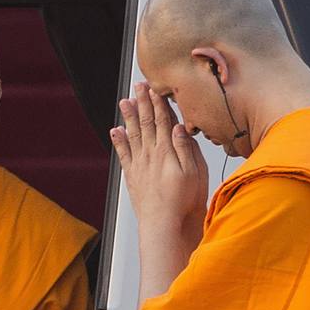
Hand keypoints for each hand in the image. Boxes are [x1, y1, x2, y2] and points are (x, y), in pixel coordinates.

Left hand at [111, 83, 208, 233]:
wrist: (164, 224)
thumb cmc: (183, 201)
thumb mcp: (194, 172)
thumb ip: (185, 147)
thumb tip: (178, 126)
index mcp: (167, 151)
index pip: (162, 120)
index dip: (158, 103)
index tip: (155, 87)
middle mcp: (150, 155)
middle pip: (146, 122)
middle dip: (143, 102)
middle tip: (138, 86)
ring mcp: (139, 165)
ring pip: (133, 134)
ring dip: (129, 116)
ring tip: (125, 101)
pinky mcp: (132, 176)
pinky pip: (123, 154)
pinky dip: (119, 141)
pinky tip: (115, 131)